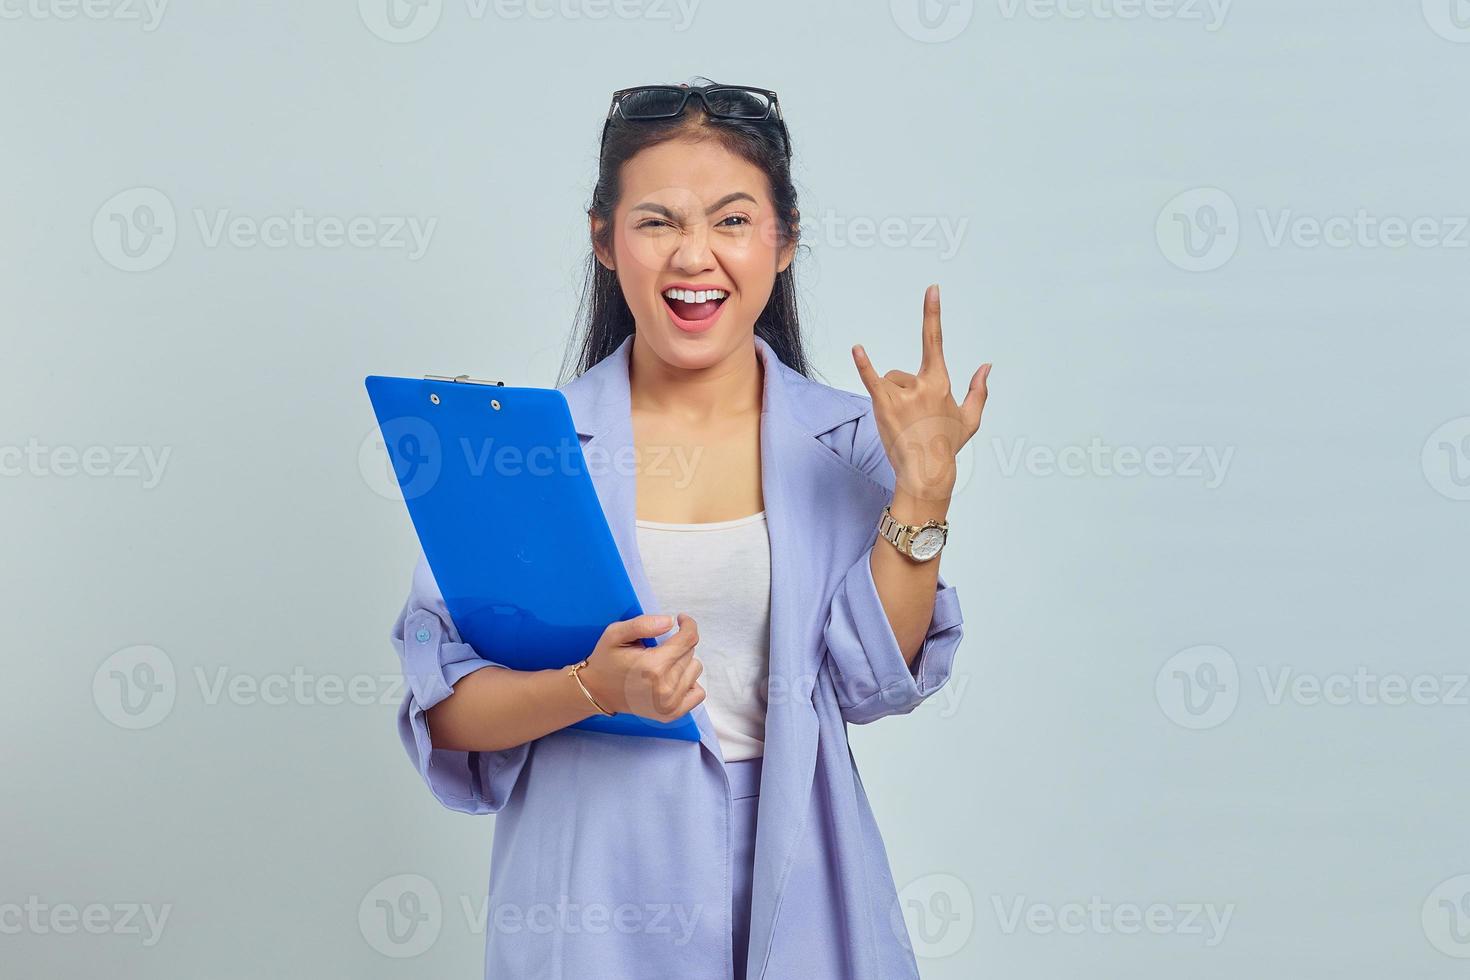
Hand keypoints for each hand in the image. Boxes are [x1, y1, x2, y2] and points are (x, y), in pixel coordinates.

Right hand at [578, 613, 704, 722]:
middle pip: (690, 653)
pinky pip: (698, 693)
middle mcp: (665, 688)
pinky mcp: (671, 714)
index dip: (688, 625)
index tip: (680, 619)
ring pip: (695, 670)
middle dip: (678, 645)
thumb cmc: (606, 660)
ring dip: (683, 663)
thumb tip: (670, 622)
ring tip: (662, 664)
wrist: (597, 692)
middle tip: (657, 648)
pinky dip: (688, 682)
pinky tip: (672, 678)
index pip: (689, 639)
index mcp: (653, 666)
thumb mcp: (615, 634)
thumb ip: (642, 624)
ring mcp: (669, 704)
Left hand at [852, 283, 989, 500]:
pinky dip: (863, 364)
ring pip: (889, 383)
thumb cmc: (947, 446)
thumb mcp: (970, 419)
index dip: (932, 313)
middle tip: (911, 422)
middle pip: (903, 374)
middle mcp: (923, 384)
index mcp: (941, 382)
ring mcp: (903, 394)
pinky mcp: (884, 405)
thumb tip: (986, 367)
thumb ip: (979, 390)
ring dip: (891, 401)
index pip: (935, 340)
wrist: (927, 471)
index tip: (931, 289)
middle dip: (903, 395)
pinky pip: (871, 379)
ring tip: (901, 425)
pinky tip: (857, 348)